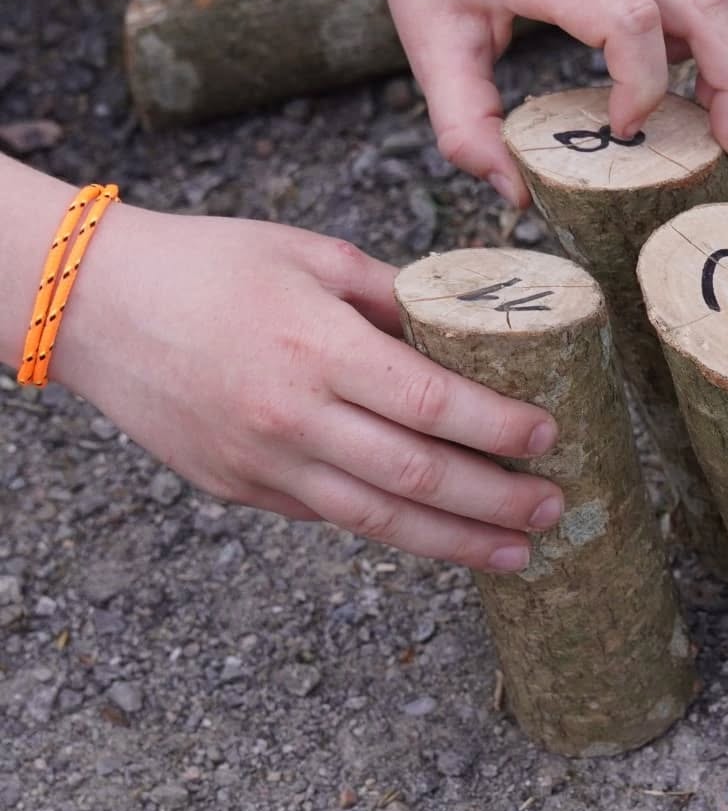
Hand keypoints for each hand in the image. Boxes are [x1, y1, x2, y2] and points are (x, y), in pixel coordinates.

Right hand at [54, 206, 563, 569]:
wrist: (89, 305)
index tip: (549, 436)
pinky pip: (329, 517)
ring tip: (519, 553)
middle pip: (417, 476)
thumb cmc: (207, 264)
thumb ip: (393, 298)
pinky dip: (391, 529)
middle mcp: (292, 417)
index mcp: (317, 348)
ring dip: (457, 543)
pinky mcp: (238, 490)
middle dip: (497, 499)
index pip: (432, 403)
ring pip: (377, 521)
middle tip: (555, 508)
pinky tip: (438, 534)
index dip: (499, 428)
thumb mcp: (312, 257)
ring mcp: (261, 464)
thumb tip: (465, 328)